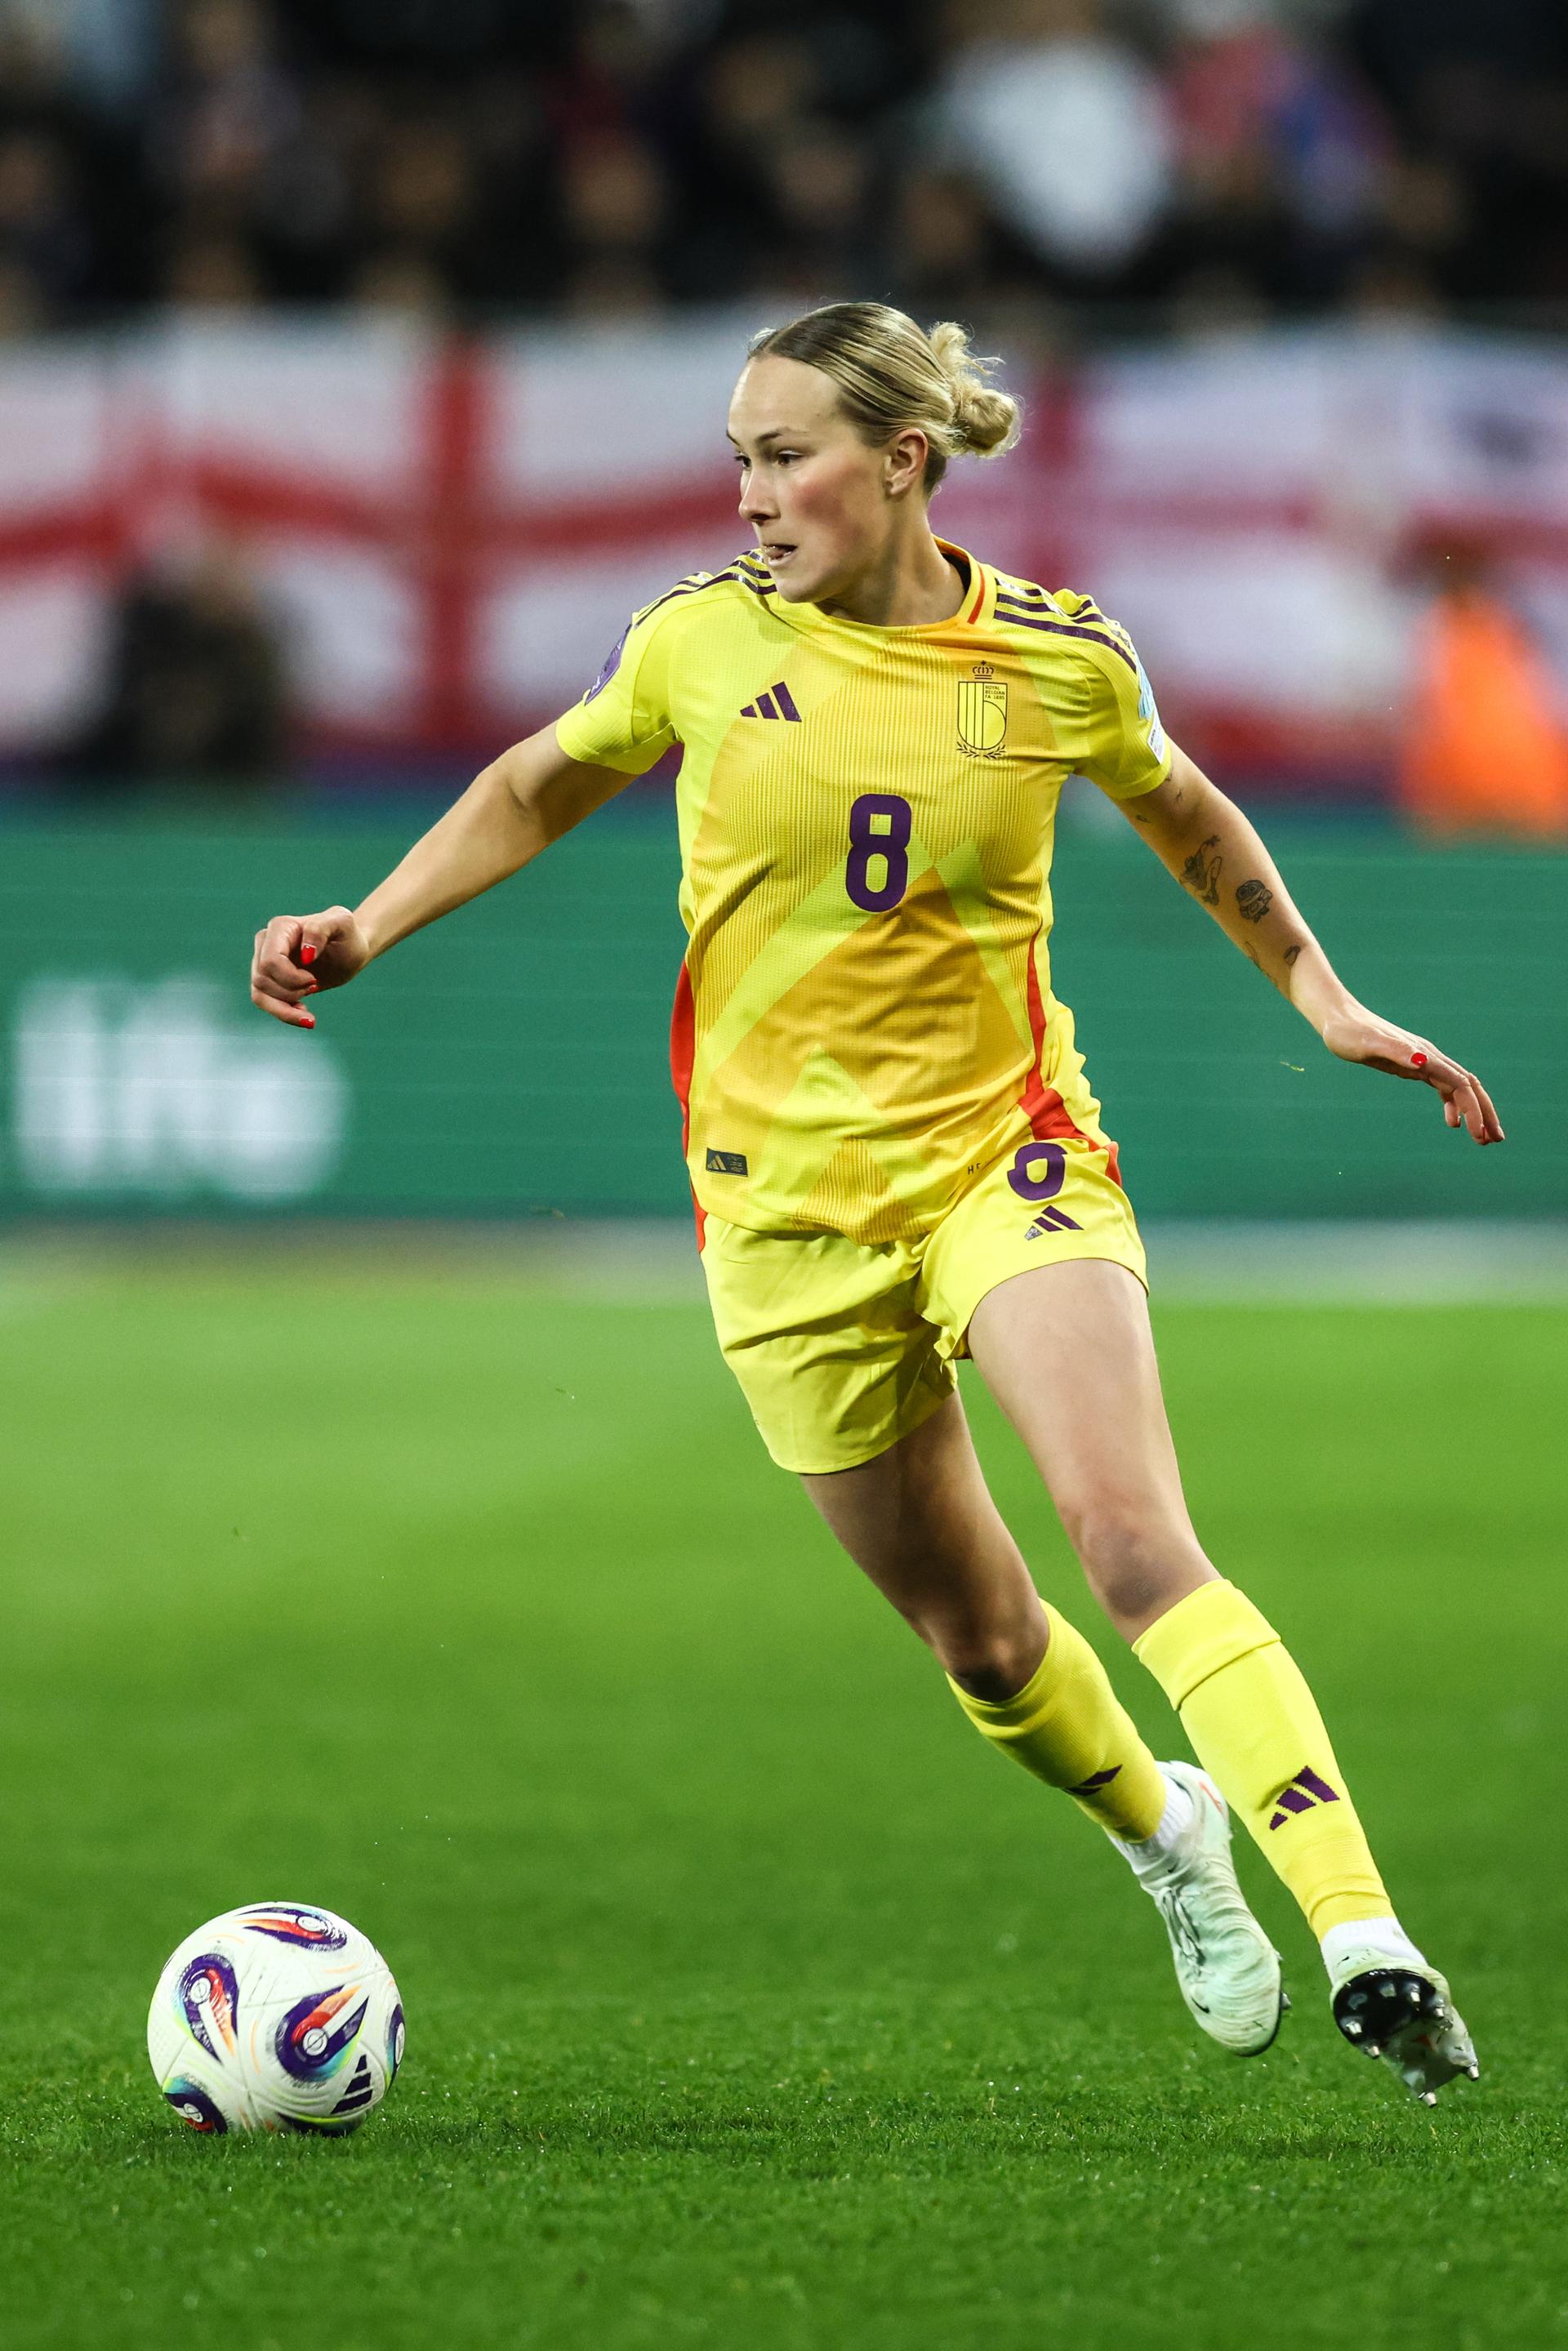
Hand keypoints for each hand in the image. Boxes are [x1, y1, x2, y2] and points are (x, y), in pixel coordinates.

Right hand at [250, 906, 368, 1029]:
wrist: (349, 951)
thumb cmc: (346, 935)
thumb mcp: (342, 923)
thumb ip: (321, 928)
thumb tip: (305, 953)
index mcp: (280, 927)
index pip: (270, 961)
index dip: (291, 978)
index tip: (314, 980)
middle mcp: (265, 942)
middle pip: (263, 979)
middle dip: (292, 991)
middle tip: (315, 985)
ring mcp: (263, 961)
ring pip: (259, 994)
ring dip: (287, 1006)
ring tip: (310, 1001)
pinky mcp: (267, 979)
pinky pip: (262, 1002)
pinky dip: (282, 1013)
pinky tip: (303, 1015)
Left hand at [1319, 1002, 1503, 1145]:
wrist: (1337, 1018)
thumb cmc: (1348, 1033)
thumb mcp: (1368, 1043)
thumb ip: (1396, 1050)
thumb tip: (1423, 1061)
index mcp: (1423, 1055)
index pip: (1460, 1084)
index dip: (1473, 1109)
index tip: (1479, 1135)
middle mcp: (1428, 1057)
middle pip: (1468, 1086)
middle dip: (1484, 1112)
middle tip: (1494, 1141)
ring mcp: (1422, 1061)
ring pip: (1458, 1087)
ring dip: (1473, 1111)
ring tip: (1482, 1138)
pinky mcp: (1412, 1066)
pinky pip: (1441, 1087)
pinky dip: (1452, 1105)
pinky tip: (1452, 1123)